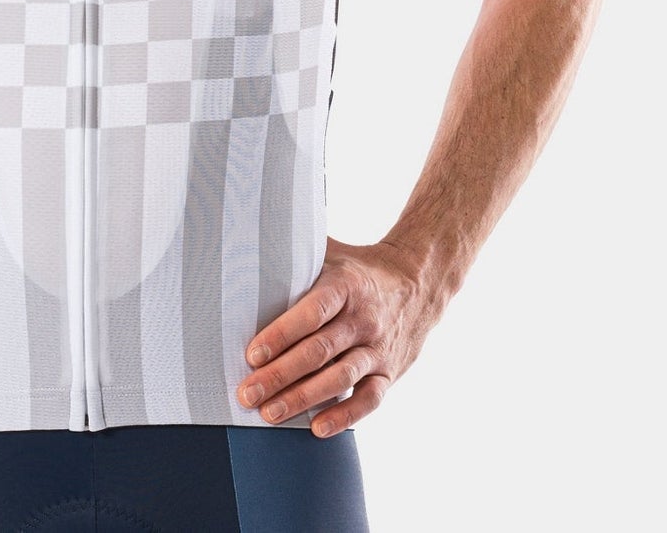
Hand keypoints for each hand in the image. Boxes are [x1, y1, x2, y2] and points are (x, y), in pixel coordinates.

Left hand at [236, 237, 441, 437]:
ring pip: (340, 377)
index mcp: (344, 286)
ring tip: (270, 413)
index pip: (312, 312)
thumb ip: (295, 252)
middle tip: (248, 394)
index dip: (282, 334)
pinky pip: (370, 399)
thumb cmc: (357, 268)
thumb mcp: (330, 252)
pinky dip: (345, 416)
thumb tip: (248, 236)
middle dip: (280, 375)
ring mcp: (377, 348)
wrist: (418, 282)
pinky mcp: (389, 372)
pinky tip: (317, 429)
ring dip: (304, 399)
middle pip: (319, 351)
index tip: (252, 354)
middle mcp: (362, 319)